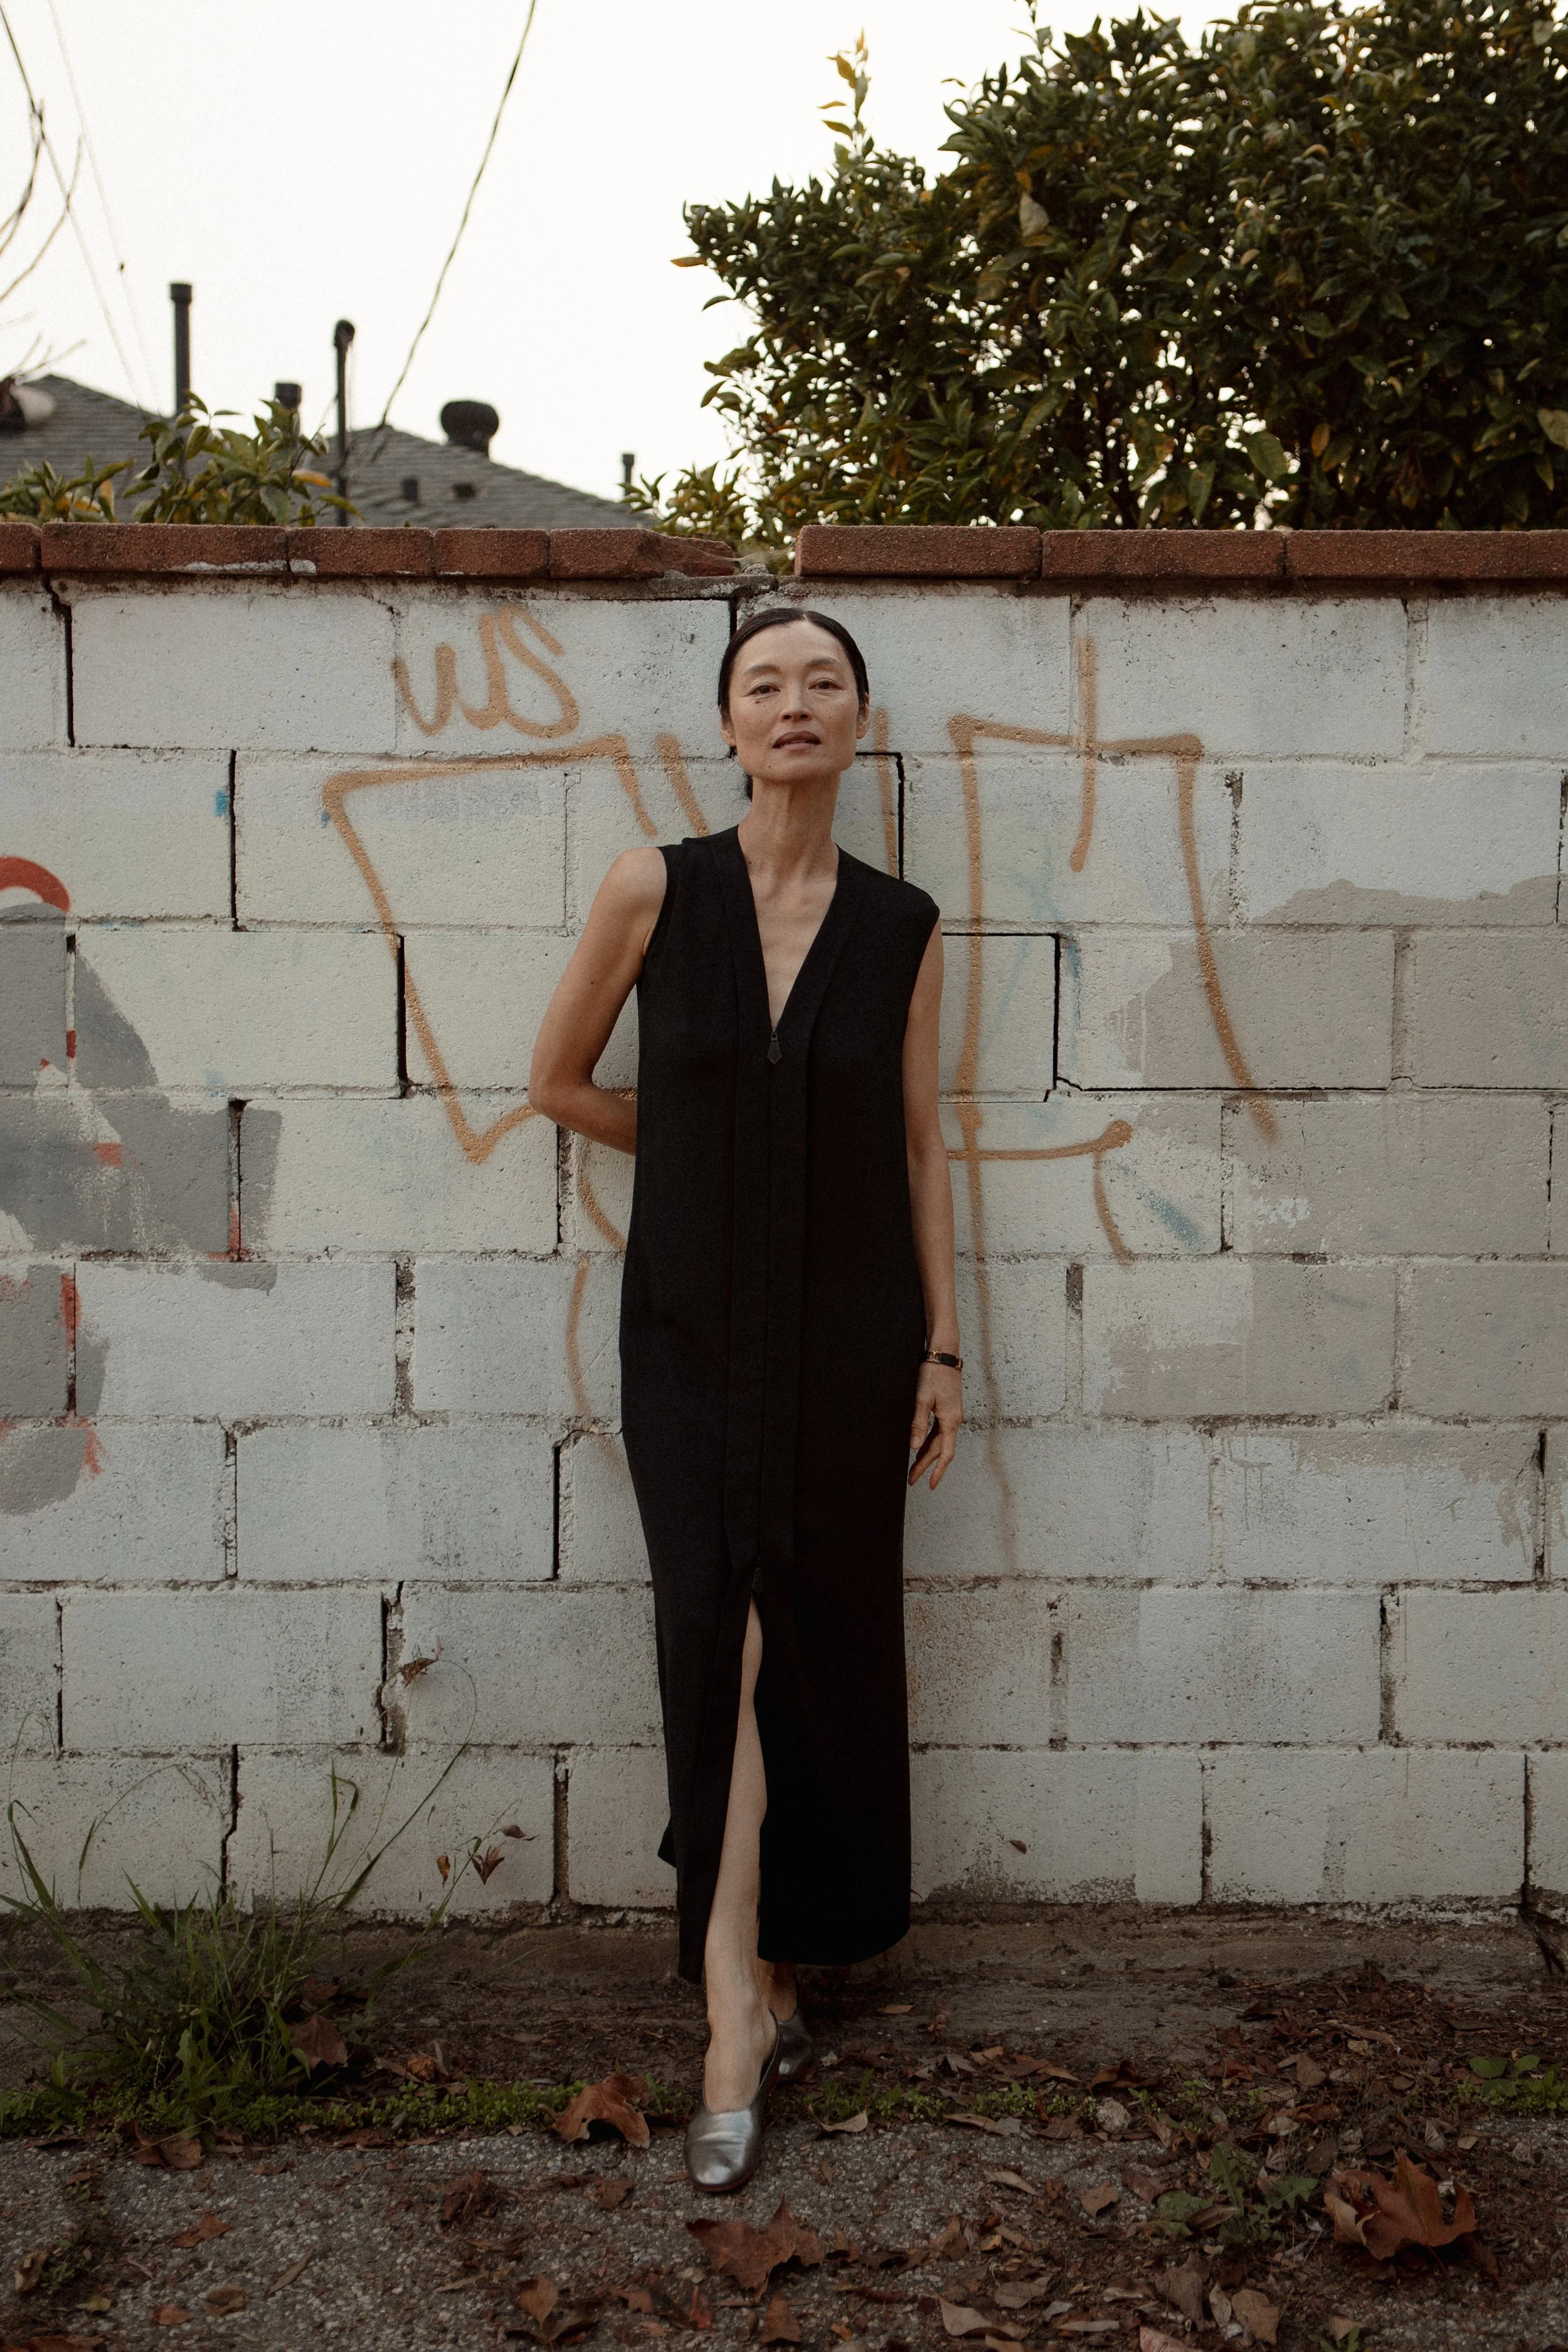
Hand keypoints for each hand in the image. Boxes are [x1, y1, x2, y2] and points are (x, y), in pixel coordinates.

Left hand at [908, 1361, 962, 1490]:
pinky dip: (930, 1442)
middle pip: (941, 1450)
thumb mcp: (922, 1399)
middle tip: (912, 1479)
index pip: (946, 1453)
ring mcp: (953, 1416)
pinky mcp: (949, 1410)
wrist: (944, 1355)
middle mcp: (955, 1420)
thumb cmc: (933, 1374)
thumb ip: (918, 1424)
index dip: (937, 1470)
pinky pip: (940, 1432)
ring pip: (940, 1442)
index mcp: (950, 1420)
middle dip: (927, 1466)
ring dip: (928, 1455)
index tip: (930, 1485)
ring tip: (914, 1468)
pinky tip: (921, 1447)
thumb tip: (914, 1447)